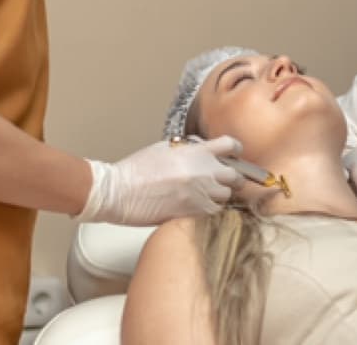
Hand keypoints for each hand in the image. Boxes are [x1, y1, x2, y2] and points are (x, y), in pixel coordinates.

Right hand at [77, 136, 245, 225]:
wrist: (120, 192)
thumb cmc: (136, 170)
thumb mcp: (164, 148)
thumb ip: (188, 148)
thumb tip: (200, 150)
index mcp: (196, 151)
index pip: (231, 146)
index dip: (235, 150)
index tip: (234, 155)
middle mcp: (203, 171)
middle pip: (236, 175)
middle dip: (233, 177)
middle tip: (225, 180)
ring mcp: (200, 193)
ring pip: (226, 196)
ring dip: (220, 195)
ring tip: (208, 194)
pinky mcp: (193, 212)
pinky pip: (214, 211)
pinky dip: (210, 209)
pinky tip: (199, 206)